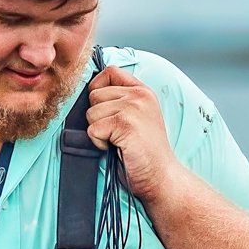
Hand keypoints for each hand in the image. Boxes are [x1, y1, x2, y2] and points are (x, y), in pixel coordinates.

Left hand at [85, 67, 181, 206]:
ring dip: (98, 132)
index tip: (106, 110)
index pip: (109, 71)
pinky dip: (99, 143)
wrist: (161, 177)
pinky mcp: (125, 124)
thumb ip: (120, 100)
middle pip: (94, 94)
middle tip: (117, 134)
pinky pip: (93, 129)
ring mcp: (133, 108)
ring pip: (91, 113)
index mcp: (143, 91)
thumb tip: (88, 93)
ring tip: (119, 142)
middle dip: (98, 117)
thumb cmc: (144, 153)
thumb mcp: (137, 117)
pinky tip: (117, 149)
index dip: (98, 88)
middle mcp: (139, 95)